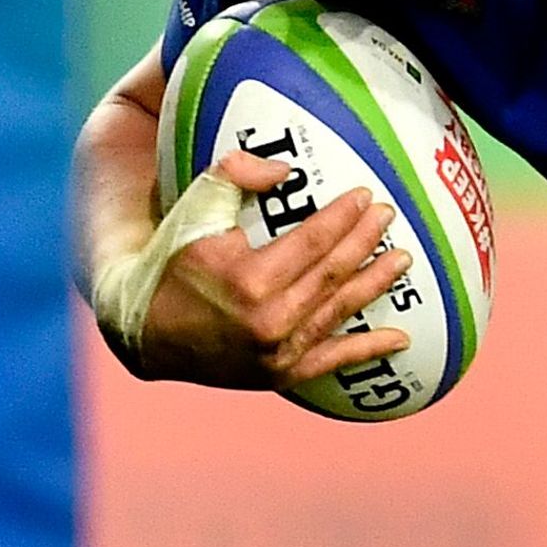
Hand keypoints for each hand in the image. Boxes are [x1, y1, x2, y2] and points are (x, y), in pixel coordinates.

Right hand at [97, 146, 411, 389]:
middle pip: (332, 274)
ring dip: (375, 285)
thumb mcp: (194, 208)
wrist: (144, 330)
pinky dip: (367, 350)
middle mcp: (269, 321)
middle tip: (389, 217)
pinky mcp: (279, 375)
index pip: (312, 241)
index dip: (343, 218)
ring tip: (402, 261)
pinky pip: (332, 361)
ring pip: (339, 312)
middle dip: (365, 243)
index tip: (365, 196)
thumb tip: (286, 170)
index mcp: (249, 280)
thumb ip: (235, 175)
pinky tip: (399, 338)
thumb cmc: (171, 260)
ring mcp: (277, 353)